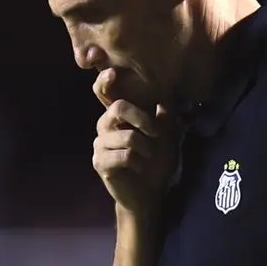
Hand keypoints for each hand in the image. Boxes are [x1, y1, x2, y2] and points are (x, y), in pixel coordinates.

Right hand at [91, 72, 178, 214]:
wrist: (151, 192)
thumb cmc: (157, 161)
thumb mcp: (167, 134)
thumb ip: (164, 114)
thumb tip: (166, 95)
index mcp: (118, 116)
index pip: (104, 93)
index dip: (104, 82)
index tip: (112, 73)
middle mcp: (105, 127)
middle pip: (118, 108)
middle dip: (142, 119)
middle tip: (156, 133)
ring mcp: (100, 145)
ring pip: (126, 136)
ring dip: (145, 147)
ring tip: (148, 157)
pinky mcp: (100, 163)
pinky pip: (123, 155)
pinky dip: (138, 162)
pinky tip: (139, 168)